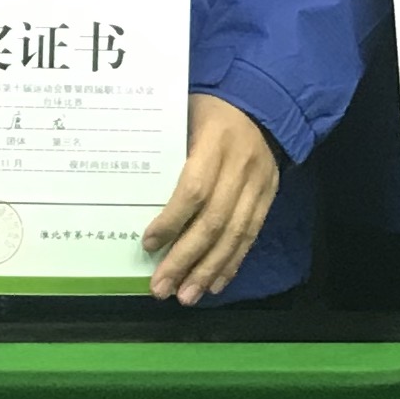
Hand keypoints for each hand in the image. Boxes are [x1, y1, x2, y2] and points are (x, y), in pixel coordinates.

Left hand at [143, 95, 278, 306]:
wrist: (262, 102)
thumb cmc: (210, 109)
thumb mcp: (184, 116)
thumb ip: (166, 150)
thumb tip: (130, 190)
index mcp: (215, 142)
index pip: (194, 189)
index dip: (172, 220)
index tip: (148, 244)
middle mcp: (241, 167)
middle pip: (214, 221)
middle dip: (186, 259)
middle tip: (161, 288)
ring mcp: (259, 185)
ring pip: (235, 235)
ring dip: (209, 270)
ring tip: (186, 296)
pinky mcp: (268, 197)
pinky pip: (251, 235)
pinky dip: (233, 262)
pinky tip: (215, 284)